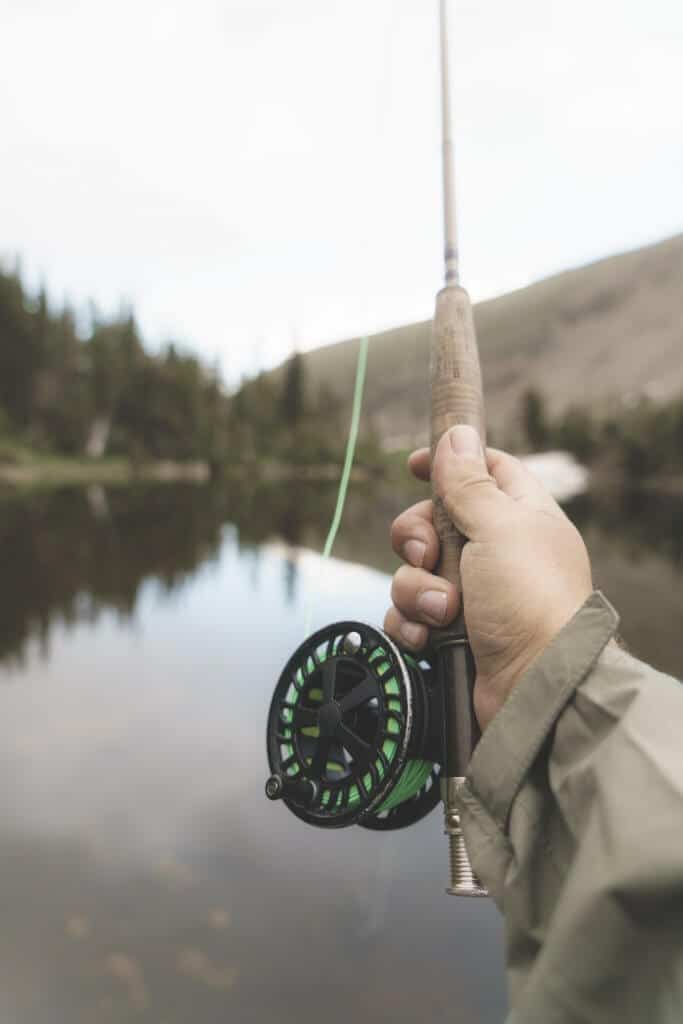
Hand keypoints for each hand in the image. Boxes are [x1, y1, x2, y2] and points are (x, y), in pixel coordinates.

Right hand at [384, 425, 592, 729]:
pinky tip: (430, 637)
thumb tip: (456, 433)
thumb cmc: (529, 599)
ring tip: (444, 611)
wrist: (534, 685)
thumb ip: (470, 482)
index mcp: (519, 516)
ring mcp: (471, 593)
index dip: (449, 462)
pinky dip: (412, 623)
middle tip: (429, 555)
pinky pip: (407, 613)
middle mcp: (494, 552)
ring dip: (416, 589)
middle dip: (416, 538)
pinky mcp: (449, 631)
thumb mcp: (500, 527)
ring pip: (412, 571)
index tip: (416, 465)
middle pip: (431, 521)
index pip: (484, 470)